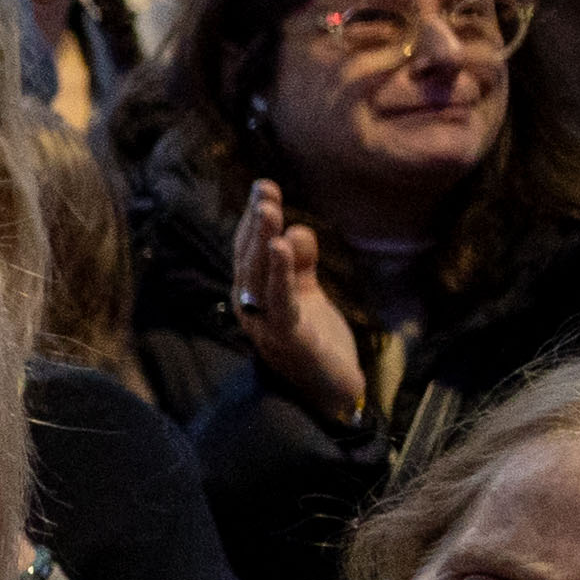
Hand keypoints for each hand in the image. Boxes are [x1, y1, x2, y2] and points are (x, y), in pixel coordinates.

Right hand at [230, 177, 369, 425]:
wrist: (331, 391)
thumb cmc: (315, 340)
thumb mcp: (307, 293)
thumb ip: (301, 263)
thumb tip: (295, 229)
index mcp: (253, 295)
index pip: (248, 250)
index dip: (254, 219)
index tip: (264, 187)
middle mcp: (250, 307)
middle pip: (248, 258)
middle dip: (256, 222)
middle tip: (265, 189)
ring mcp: (264, 323)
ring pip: (258, 276)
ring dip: (263, 240)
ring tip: (271, 210)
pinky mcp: (287, 337)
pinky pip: (280, 299)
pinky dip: (279, 272)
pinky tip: (280, 246)